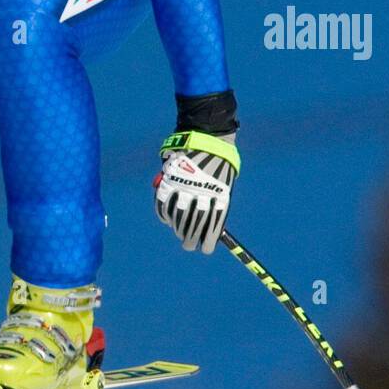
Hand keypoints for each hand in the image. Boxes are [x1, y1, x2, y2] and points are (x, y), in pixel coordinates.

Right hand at [154, 131, 239, 253]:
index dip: (207, 241)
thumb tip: (213, 231)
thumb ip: (217, 206)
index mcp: (219, 195)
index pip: (212, 226)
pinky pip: (163, 204)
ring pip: (177, 216)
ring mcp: (183, 186)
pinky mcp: (169, 180)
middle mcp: (201, 192)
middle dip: (190, 239)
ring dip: (177, 229)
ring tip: (179, 235)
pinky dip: (164, 215)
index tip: (205, 250)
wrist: (208, 138)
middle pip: (193, 224)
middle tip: (188, 246)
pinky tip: (167, 220)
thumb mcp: (225, 185)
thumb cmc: (220, 165)